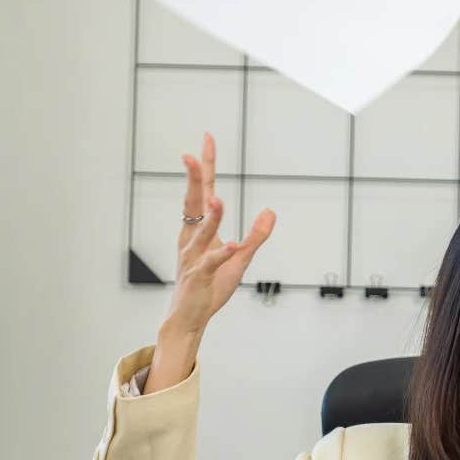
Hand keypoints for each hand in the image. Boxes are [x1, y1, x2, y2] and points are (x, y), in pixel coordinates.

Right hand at [164, 132, 275, 335]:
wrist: (189, 319)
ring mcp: (193, 258)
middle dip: (195, 181)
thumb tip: (270, 211)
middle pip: (194, 205)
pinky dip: (222, 254)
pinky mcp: (200, 278)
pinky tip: (232, 245)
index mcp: (199, 231)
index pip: (202, 194)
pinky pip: (211, 263)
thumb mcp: (240, 258)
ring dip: (211, 217)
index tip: (205, 140)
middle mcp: (192, 239)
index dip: (204, 168)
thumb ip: (256, 235)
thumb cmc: (210, 287)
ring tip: (218, 199)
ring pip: (202, 233)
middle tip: (193, 155)